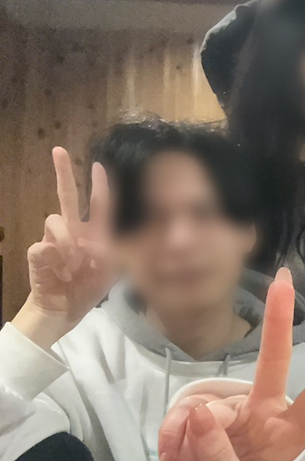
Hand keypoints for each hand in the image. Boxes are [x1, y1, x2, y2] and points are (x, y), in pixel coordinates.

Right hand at [12, 148, 113, 349]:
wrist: (64, 310)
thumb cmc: (87, 289)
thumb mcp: (110, 272)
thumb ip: (108, 252)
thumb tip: (89, 241)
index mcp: (94, 234)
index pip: (99, 206)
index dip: (99, 186)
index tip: (98, 165)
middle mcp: (72, 232)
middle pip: (66, 196)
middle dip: (63, 173)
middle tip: (58, 150)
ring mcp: (53, 240)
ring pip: (55, 220)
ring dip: (67, 242)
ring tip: (73, 265)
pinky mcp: (38, 253)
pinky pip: (43, 245)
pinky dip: (54, 258)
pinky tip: (61, 271)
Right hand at [158, 269, 304, 460]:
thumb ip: (220, 458)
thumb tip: (201, 414)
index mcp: (290, 435)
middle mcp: (267, 413)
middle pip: (272, 362)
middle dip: (278, 320)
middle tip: (284, 280)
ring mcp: (237, 412)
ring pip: (205, 408)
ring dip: (185, 441)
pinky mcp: (209, 416)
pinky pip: (185, 416)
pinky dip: (173, 441)